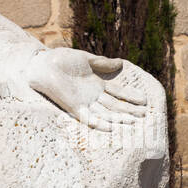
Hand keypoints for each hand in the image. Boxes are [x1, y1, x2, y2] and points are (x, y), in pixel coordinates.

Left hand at [26, 47, 146, 128]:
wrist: (43, 64)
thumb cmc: (61, 60)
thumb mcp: (86, 59)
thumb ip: (102, 63)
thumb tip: (120, 63)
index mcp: (96, 85)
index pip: (118, 93)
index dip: (130, 97)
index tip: (144, 101)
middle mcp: (92, 96)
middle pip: (114, 106)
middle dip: (129, 111)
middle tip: (144, 115)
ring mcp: (84, 102)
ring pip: (105, 114)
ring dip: (118, 119)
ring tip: (133, 122)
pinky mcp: (73, 107)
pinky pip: (87, 118)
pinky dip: (98, 123)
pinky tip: (110, 128)